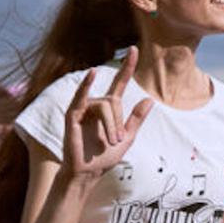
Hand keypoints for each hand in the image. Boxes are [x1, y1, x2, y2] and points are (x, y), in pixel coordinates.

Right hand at [65, 48, 153, 178]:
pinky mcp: (73, 115)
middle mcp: (97, 104)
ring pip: (104, 105)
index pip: (120, 82)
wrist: (88, 173)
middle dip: (118, 123)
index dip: (127, 66)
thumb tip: (149, 99)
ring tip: (110, 141)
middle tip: (116, 141)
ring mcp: (84, 109)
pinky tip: (91, 74)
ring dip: (110, 125)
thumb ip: (137, 119)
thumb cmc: (104, 158)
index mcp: (110, 108)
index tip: (135, 49)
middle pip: (114, 101)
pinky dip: (86, 85)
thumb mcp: (127, 139)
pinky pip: (81, 97)